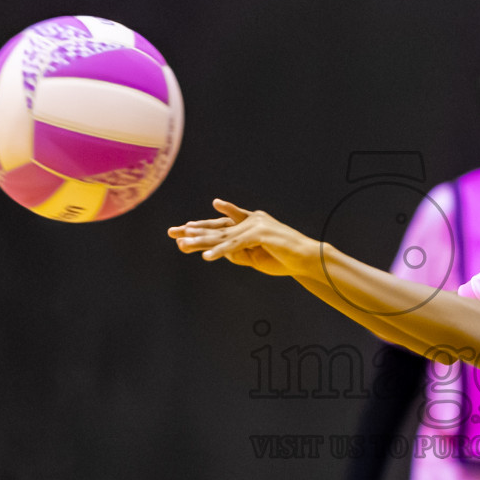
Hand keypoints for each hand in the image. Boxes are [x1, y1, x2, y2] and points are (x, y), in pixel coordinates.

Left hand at [168, 200, 320, 278]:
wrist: (306, 258)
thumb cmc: (284, 258)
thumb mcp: (256, 257)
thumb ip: (239, 253)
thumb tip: (222, 253)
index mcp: (249, 223)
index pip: (221, 225)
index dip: (201, 227)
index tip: (183, 229)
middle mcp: (250, 221)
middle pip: (216, 227)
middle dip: (193, 230)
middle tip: (172, 232)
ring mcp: (254, 226)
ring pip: (222, 235)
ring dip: (202, 241)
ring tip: (184, 244)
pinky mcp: (259, 235)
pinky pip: (235, 245)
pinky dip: (220, 251)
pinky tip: (206, 257)